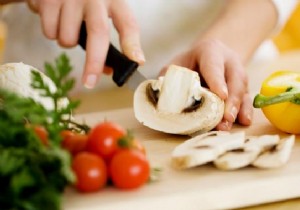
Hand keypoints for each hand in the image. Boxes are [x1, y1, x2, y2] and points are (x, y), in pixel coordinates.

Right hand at [26, 0, 144, 87]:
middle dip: (94, 62)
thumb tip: (107, 70)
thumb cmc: (83, 1)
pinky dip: (51, 33)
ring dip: (67, 42)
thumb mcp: (100, 12)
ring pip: (68, 38)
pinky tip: (54, 19)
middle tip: (90, 82)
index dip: (132, 45)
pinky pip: (50, 32)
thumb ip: (105, 39)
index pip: (128, 24)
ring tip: (67, 27)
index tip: (136, 62)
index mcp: (114, 0)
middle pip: (98, 33)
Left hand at [160, 39, 252, 130]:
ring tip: (229, 124)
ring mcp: (238, 73)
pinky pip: (247, 98)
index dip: (217, 80)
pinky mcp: (242, 87)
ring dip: (238, 108)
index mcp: (210, 51)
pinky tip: (244, 121)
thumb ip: (169, 76)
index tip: (221, 95)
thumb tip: (161, 94)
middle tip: (226, 117)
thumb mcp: (176, 64)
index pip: (214, 65)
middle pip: (235, 79)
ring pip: (243, 89)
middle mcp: (229, 61)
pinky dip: (246, 110)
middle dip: (231, 99)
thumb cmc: (189, 62)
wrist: (207, 57)